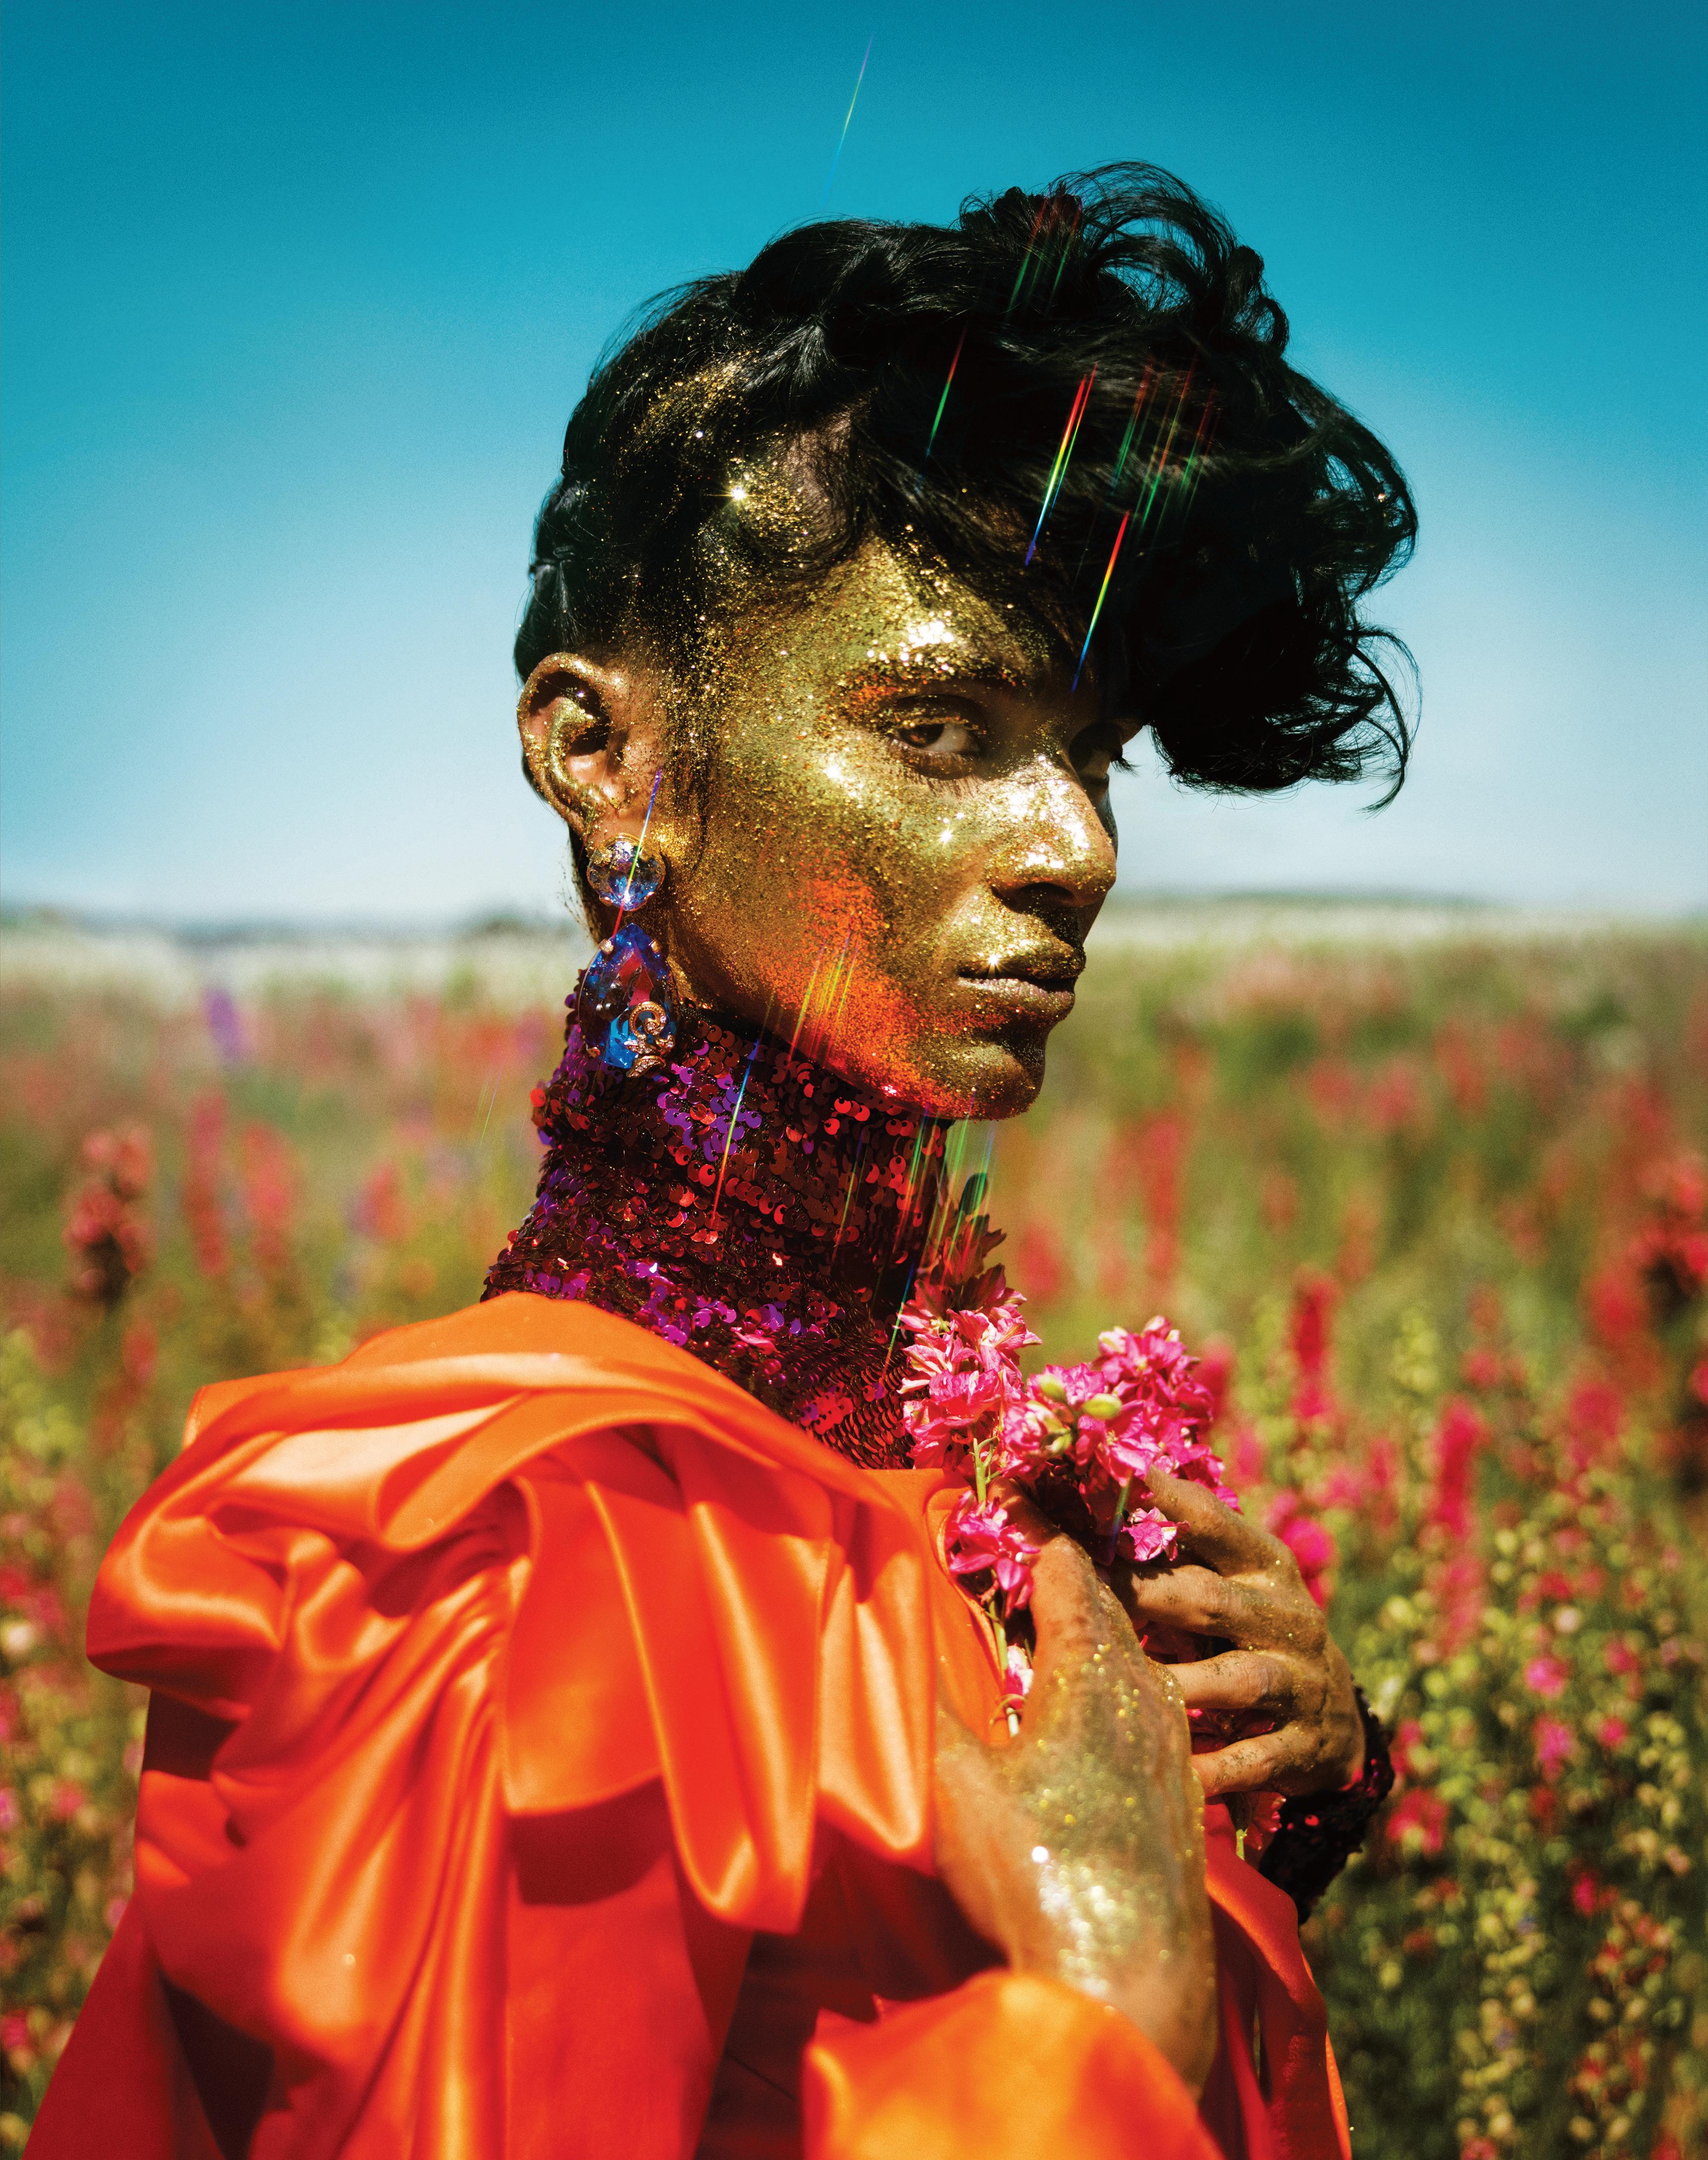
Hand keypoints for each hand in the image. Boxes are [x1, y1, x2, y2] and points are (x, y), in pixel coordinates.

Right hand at [933, 1533, 1217, 2093]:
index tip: (1015, 1486)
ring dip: (1102, 1629)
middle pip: (1112, 1608)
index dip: (1039, 1525)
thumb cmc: (1036, 1879)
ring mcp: (1173, 1753)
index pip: (1068, 1570)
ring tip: (1065, 1614)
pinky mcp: (1184, 1804)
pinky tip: (1106, 1714)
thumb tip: (872, 1613)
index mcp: (1094, 1675)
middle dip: (1073, 1568)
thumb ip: (915, 1694)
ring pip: (1139, 1661)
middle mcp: (1145, 1697)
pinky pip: (1155, 1712)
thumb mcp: (952, 1783)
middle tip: (1038, 1535)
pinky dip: (1123, 1685)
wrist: (1133, 1989)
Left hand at [1115, 1467, 1363, 1800]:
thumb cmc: (1252, 1631)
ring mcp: (1300, 1679)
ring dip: (1182, 1685)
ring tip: (1129, 1690)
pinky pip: (1256, 1757)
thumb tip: (1103, 1497)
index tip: (1129, 1475)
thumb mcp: (1233, 1582)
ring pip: (1236, 1679)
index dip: (1174, 1501)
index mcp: (1264, 1565)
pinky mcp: (1305, 1742)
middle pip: (1210, 1600)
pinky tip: (1180, 1776)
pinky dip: (1218, 1768)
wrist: (1334, 1715)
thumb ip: (1180, 1550)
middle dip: (1149, 1598)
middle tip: (1086, 1596)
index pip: (1216, 1524)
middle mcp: (1286, 1615)